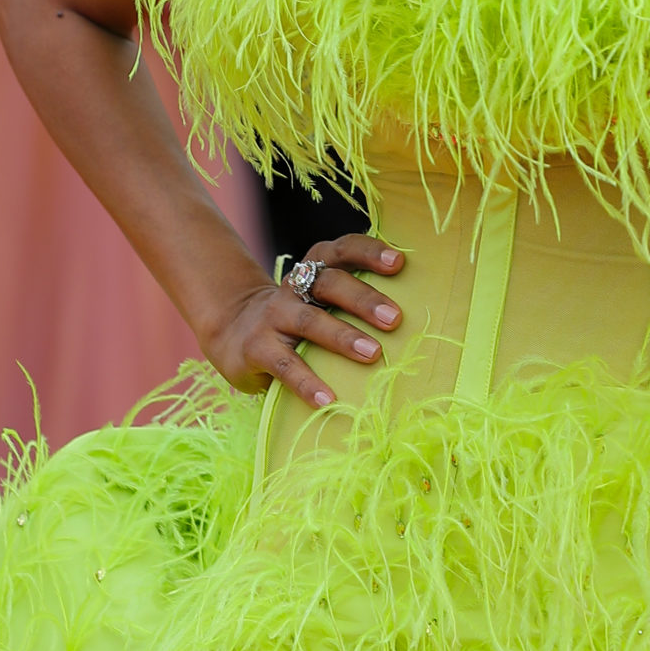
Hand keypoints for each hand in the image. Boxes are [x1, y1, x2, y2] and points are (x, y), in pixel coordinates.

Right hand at [203, 233, 404, 408]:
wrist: (234, 332)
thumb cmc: (299, 318)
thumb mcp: (321, 300)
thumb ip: (353, 300)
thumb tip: (416, 322)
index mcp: (315, 269)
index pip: (342, 250)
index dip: (369, 252)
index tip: (398, 263)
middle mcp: (294, 287)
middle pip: (330, 283)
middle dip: (364, 299)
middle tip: (395, 319)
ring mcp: (273, 316)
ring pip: (310, 321)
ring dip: (343, 337)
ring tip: (373, 355)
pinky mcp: (257, 349)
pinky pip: (286, 366)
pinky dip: (307, 383)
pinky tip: (328, 400)